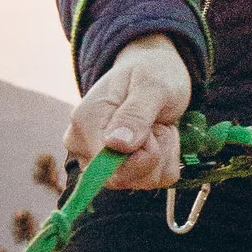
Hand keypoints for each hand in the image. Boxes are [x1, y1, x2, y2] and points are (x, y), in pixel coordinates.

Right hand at [66, 33, 191, 190]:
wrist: (155, 70)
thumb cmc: (150, 72)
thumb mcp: (151, 85)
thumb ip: (135, 114)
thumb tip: (115, 144)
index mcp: (84, 123)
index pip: (107, 168)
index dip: (141, 155)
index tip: (152, 127)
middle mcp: (84, 147)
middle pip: (123, 179)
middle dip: (155, 154)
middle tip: (156, 122)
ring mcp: (102, 162)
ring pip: (143, 181)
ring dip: (164, 153)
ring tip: (156, 124)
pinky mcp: (123, 169)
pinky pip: (155, 181)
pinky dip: (167, 159)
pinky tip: (159, 134)